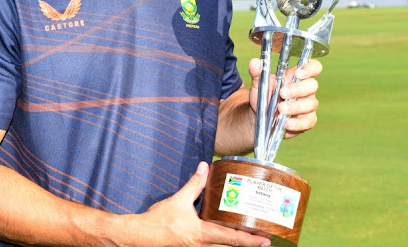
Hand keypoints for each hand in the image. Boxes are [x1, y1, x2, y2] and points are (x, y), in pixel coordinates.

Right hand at [138, 162, 270, 246]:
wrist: (141, 236)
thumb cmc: (158, 221)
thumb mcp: (178, 200)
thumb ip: (194, 184)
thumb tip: (204, 168)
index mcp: (202, 234)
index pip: (232, 239)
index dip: (251, 240)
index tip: (266, 240)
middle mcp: (202, 245)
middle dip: (249, 244)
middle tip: (265, 238)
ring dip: (236, 243)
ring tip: (249, 237)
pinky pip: (212, 246)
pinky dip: (223, 242)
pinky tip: (226, 235)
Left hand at [248, 58, 320, 139]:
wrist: (260, 117)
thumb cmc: (264, 96)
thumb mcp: (259, 83)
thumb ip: (257, 72)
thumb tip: (254, 62)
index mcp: (296, 76)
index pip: (313, 67)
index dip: (310, 68)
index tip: (298, 72)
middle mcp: (306, 89)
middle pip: (312, 85)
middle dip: (298, 89)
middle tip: (282, 93)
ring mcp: (308, 105)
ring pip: (310, 104)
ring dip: (295, 106)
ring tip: (280, 109)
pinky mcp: (307, 120)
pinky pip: (308, 121)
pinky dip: (297, 123)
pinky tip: (287, 123)